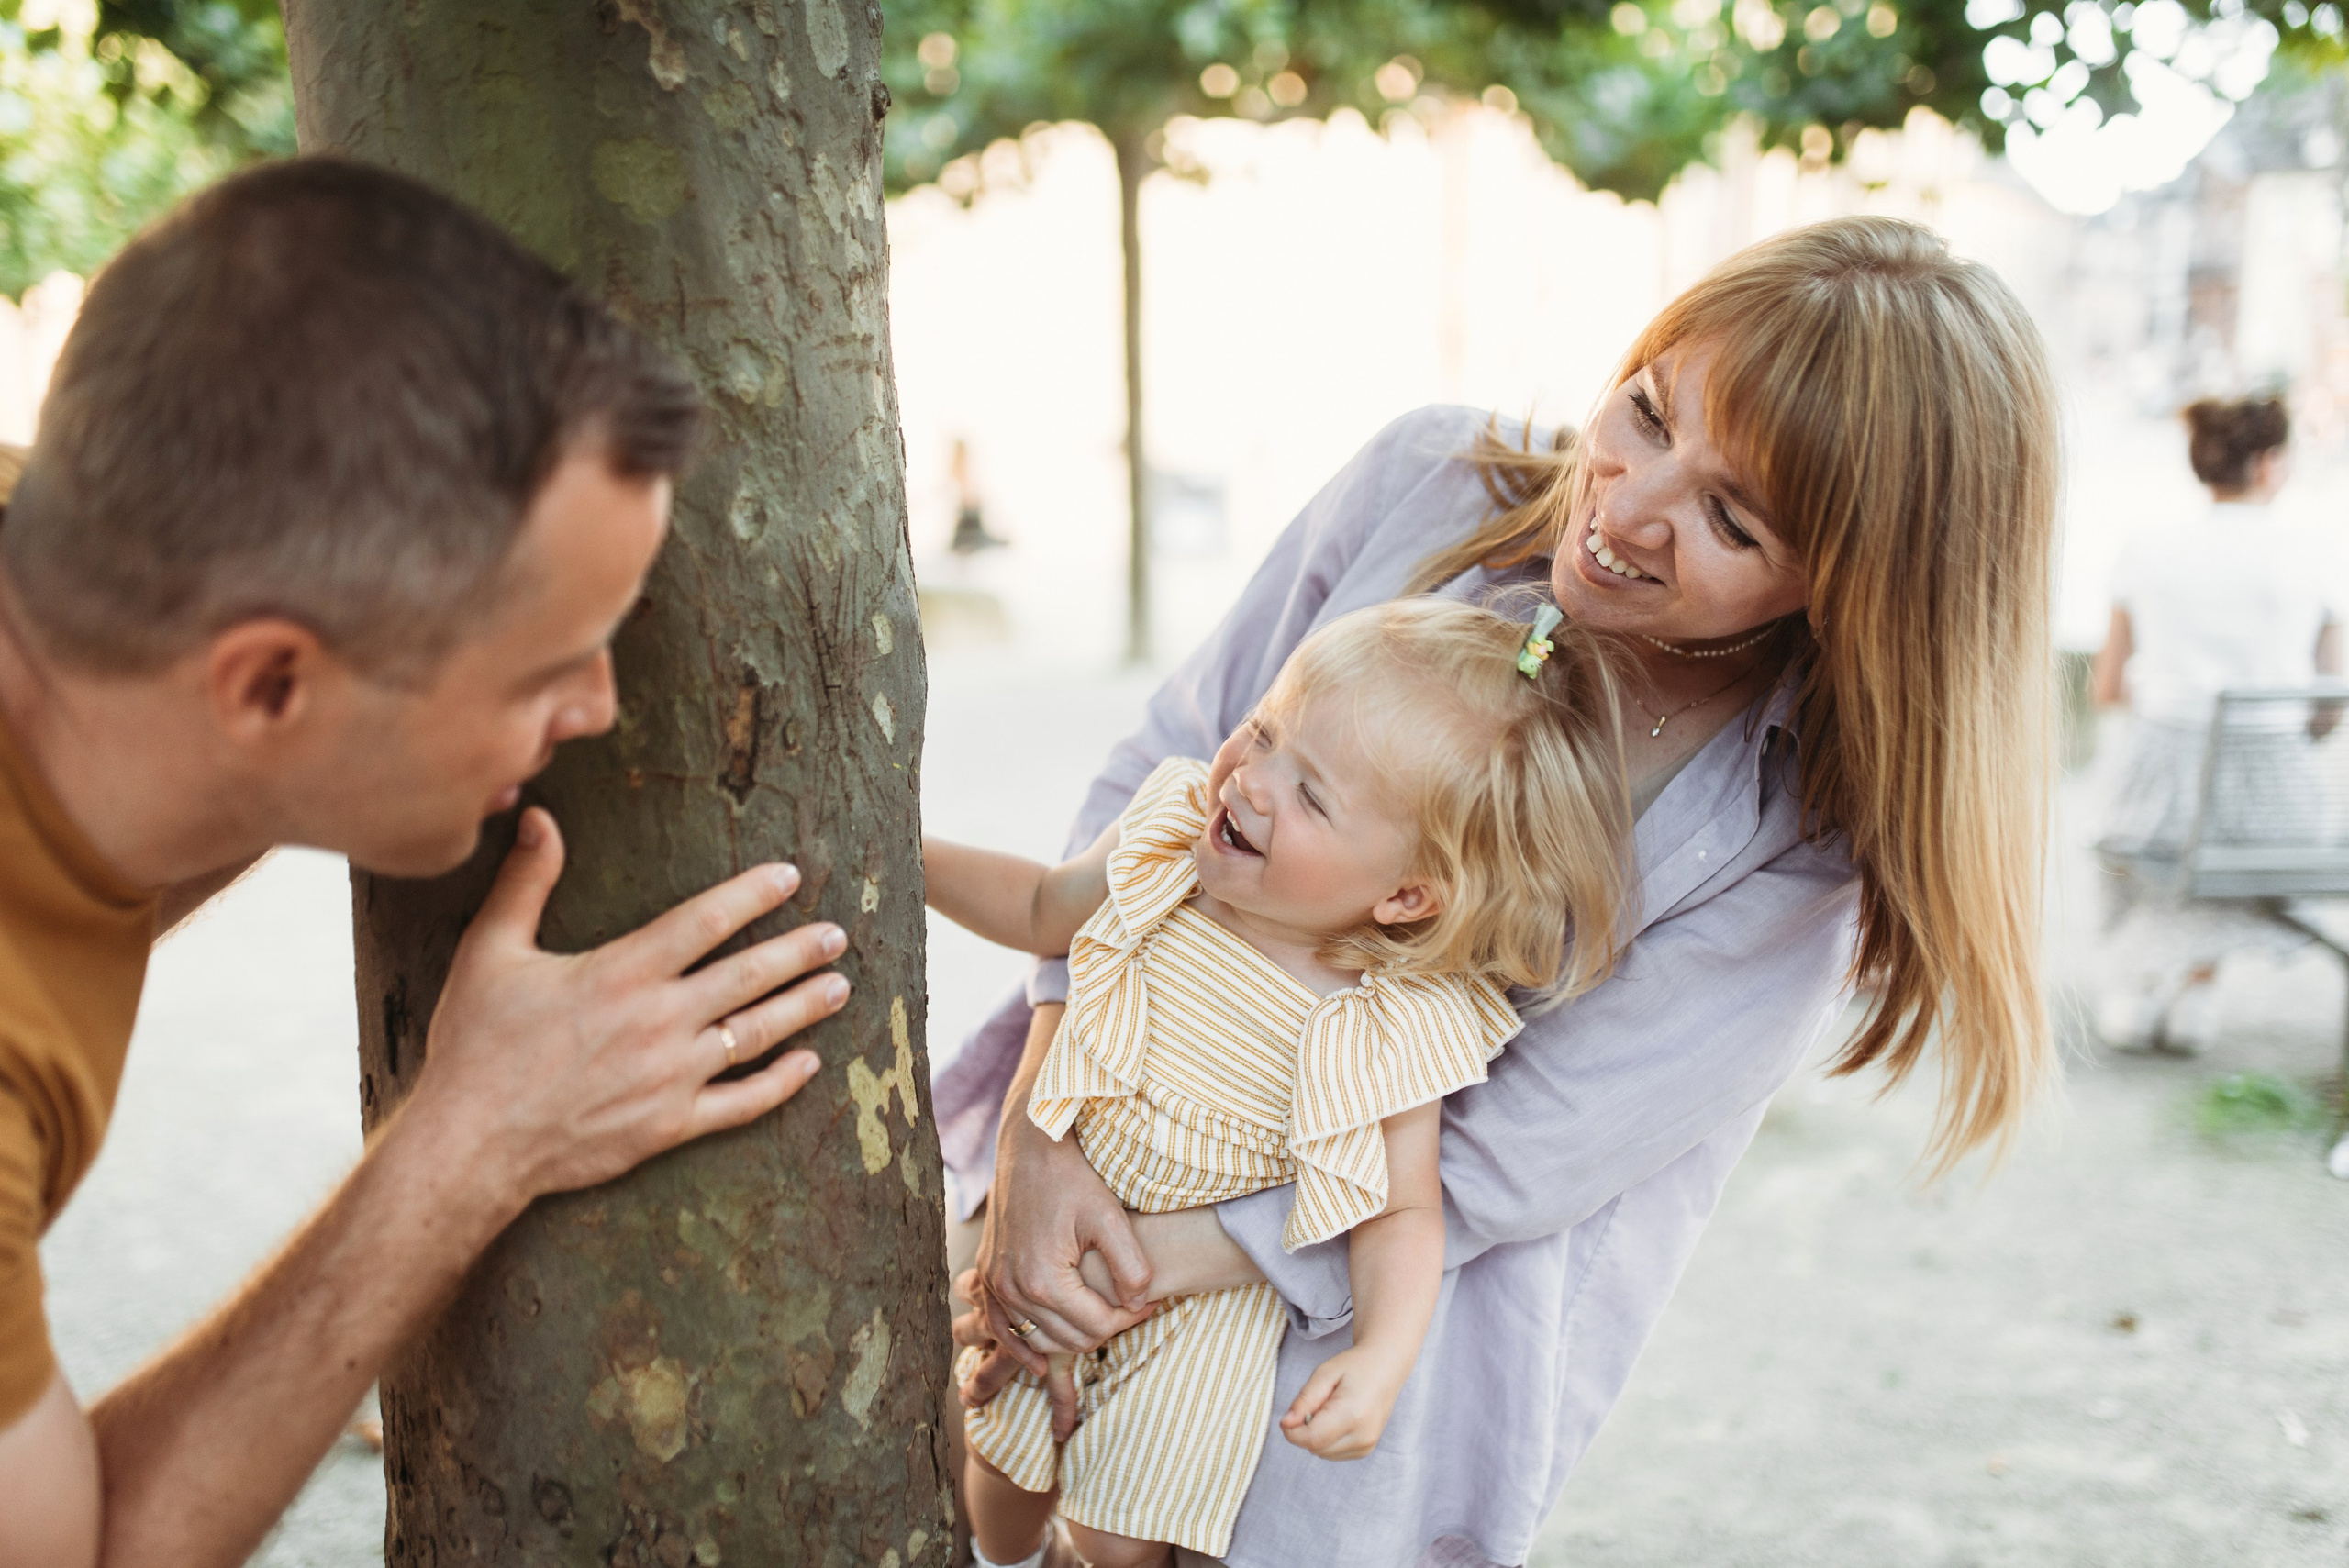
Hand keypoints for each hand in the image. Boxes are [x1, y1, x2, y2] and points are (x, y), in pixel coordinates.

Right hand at [406, 807, 846, 1205]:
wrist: (471, 1144)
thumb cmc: (476, 1045)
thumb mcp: (489, 951)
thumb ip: (525, 883)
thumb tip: (539, 817)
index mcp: (623, 971)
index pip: (707, 919)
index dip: (753, 893)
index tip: (790, 876)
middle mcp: (660, 1019)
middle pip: (749, 974)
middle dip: (799, 951)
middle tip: (837, 935)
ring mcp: (672, 1076)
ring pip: (758, 1034)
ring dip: (803, 1007)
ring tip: (839, 986)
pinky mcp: (671, 1125)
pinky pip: (743, 1103)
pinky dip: (781, 1082)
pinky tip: (808, 1064)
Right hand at [977, 1124, 1153, 1360]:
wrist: (1030, 1147)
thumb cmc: (1072, 1177)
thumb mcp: (1111, 1219)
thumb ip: (1131, 1268)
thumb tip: (1139, 1304)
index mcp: (1045, 1280)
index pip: (1098, 1326)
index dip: (1131, 1317)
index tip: (1151, 1300)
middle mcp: (1013, 1290)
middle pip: (1071, 1339)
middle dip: (1107, 1326)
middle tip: (1133, 1304)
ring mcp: (995, 1285)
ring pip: (1040, 1338)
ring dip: (1072, 1336)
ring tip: (1102, 1314)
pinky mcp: (986, 1277)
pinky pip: (1002, 1329)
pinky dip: (1022, 1347)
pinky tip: (1040, 1364)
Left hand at [1279, 1345, 1408, 1460]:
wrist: (1386, 1367)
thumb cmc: (1353, 1367)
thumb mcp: (1323, 1374)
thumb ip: (1304, 1400)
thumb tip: (1285, 1424)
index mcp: (1353, 1414)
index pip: (1312, 1439)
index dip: (1292, 1431)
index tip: (1288, 1416)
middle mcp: (1363, 1435)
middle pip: (1315, 1448)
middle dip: (1304, 1431)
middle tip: (1316, 1404)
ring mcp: (1367, 1445)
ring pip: (1322, 1453)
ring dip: (1316, 1435)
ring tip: (1329, 1410)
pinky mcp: (1366, 1449)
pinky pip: (1333, 1453)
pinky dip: (1327, 1439)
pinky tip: (1336, 1419)